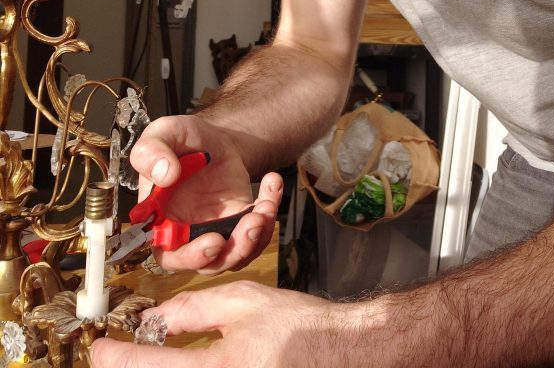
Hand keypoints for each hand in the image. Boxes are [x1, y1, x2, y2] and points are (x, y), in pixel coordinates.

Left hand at [90, 282, 339, 367]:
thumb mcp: (244, 302)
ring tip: (153, 357)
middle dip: (133, 367)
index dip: (115, 357)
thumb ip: (193, 310)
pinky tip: (187, 363)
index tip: (99, 348)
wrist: (342, 353)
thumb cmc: (300, 327)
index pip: (149, 366)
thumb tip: (154, 320)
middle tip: (120, 355)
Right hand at [129, 115, 282, 272]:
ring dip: (256, 236)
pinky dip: (269, 214)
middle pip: (209, 262)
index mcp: (159, 221)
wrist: (214, 139)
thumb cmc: (183, 140)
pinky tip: (272, 183)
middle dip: (233, 250)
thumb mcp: (164, 133)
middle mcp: (186, 236)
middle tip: (252, 223)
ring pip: (236, 254)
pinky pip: (257, 231)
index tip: (215, 242)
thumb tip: (164, 175)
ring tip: (266, 204)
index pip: (169, 254)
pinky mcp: (239, 224)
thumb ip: (152, 152)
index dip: (191, 256)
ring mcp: (215, 232)